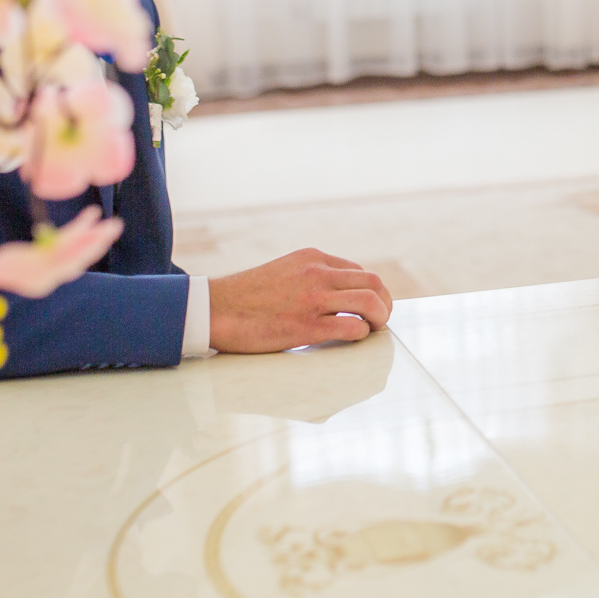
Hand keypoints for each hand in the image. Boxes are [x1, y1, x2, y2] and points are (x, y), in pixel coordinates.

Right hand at [207, 249, 391, 352]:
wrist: (213, 309)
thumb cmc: (245, 297)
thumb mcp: (284, 271)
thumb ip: (310, 275)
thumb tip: (336, 293)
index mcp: (312, 258)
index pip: (358, 270)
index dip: (370, 290)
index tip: (369, 305)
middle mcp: (317, 273)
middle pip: (374, 283)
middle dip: (384, 303)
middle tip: (380, 319)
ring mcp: (314, 298)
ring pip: (371, 302)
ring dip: (379, 318)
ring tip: (372, 330)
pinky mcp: (307, 326)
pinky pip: (352, 327)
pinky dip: (361, 334)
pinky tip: (352, 339)